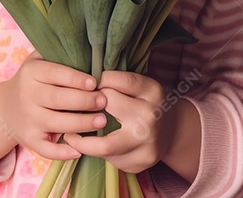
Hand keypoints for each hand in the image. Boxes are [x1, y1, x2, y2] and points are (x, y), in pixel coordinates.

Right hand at [0, 50, 108, 160]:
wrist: (5, 108)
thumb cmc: (33, 81)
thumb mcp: (38, 60)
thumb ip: (58, 53)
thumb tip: (89, 48)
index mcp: (31, 73)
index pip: (55, 74)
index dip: (75, 78)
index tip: (95, 82)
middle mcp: (27, 96)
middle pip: (58, 99)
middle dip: (84, 101)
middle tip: (104, 101)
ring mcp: (28, 120)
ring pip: (56, 123)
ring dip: (81, 124)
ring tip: (102, 121)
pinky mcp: (29, 140)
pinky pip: (46, 149)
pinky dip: (62, 152)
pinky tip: (79, 149)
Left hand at [61, 69, 178, 174]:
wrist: (173, 132)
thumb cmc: (148, 104)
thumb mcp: (141, 86)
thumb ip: (118, 83)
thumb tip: (83, 83)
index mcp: (152, 91)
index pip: (115, 80)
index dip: (98, 80)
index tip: (89, 85)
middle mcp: (150, 116)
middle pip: (107, 106)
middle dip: (88, 106)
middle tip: (75, 107)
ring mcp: (146, 143)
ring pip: (103, 144)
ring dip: (81, 139)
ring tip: (70, 134)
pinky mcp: (139, 162)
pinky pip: (109, 158)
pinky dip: (96, 152)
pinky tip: (90, 145)